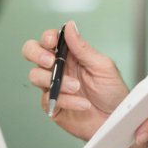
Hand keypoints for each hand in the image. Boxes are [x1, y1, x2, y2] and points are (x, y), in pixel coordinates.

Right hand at [22, 21, 128, 141]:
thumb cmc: (113, 93)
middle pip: (32, 52)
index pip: (49, 40)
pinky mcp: (53, 104)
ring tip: (76, 88)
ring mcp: (54, 86)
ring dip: (56, 81)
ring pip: (35, 76)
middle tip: (50, 61)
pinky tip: (82, 104)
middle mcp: (59, 68)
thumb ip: (83, 48)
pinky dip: (66, 101)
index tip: (53, 41)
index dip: (47, 37)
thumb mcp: (102, 66)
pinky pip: (48, 98)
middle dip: (36, 54)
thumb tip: (69, 26)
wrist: (115, 120)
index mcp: (70, 55)